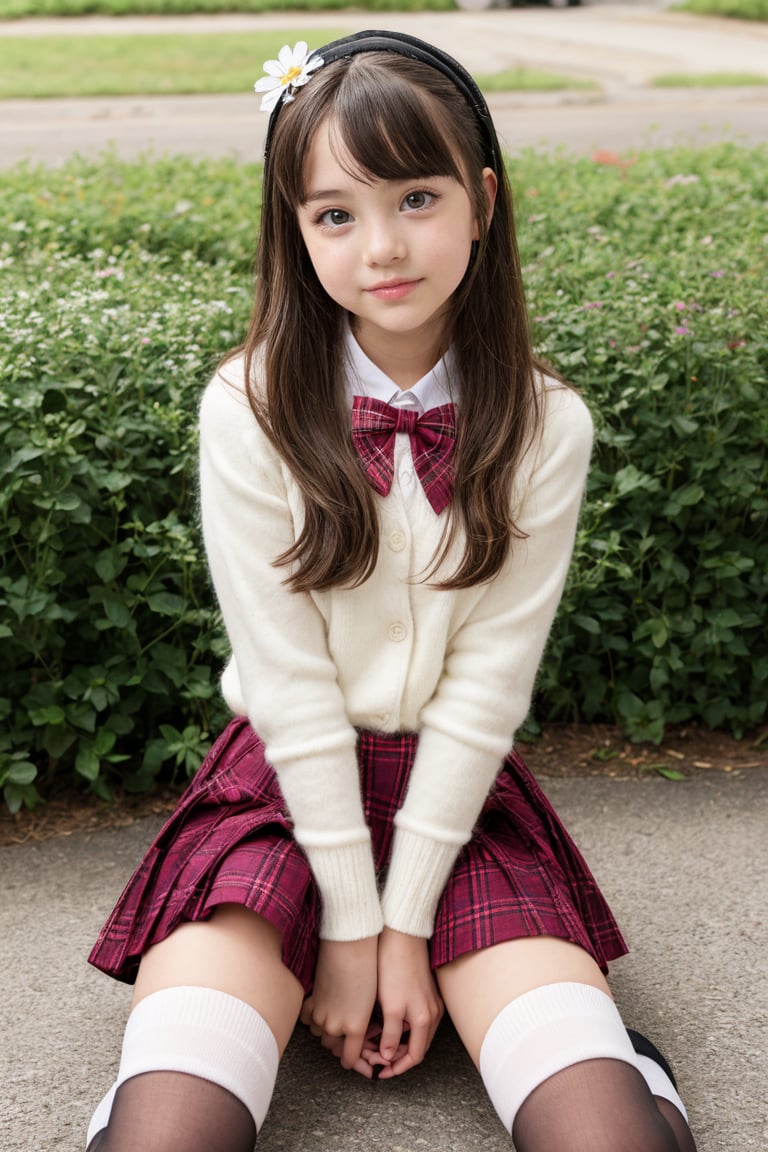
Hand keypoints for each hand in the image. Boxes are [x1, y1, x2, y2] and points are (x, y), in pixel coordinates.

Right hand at [301, 936, 378, 1074]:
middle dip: (344, 1049)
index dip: (357, 1063)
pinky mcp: (311, 1000)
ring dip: (330, 1035)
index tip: (363, 1062)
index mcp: (355, 1028)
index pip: (350, 1058)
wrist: (350, 946)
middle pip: (334, 1048)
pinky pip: (308, 1019)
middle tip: (357, 1042)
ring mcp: (320, 1013)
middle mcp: (335, 1025)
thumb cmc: (369, 969)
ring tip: (342, 1027)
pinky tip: (323, 1014)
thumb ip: (365, 1025)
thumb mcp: (374, 1003)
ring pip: (321, 1035)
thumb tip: (361, 1035)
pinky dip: (315, 1020)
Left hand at [365, 927, 443, 1078]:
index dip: (396, 1068)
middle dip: (394, 1056)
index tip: (378, 1072)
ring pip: (415, 1033)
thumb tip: (389, 1056)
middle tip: (372, 1056)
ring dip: (396, 1042)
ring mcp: (431, 1002)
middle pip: (416, 1046)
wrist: (402, 935)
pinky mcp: (426, 992)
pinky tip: (384, 1023)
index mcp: (425, 1020)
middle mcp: (433, 1014)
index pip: (415, 1057)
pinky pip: (416, 1019)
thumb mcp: (390, 1006)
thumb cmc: (395, 967)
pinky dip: (401, 1027)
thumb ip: (391, 1035)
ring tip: (374, 1041)